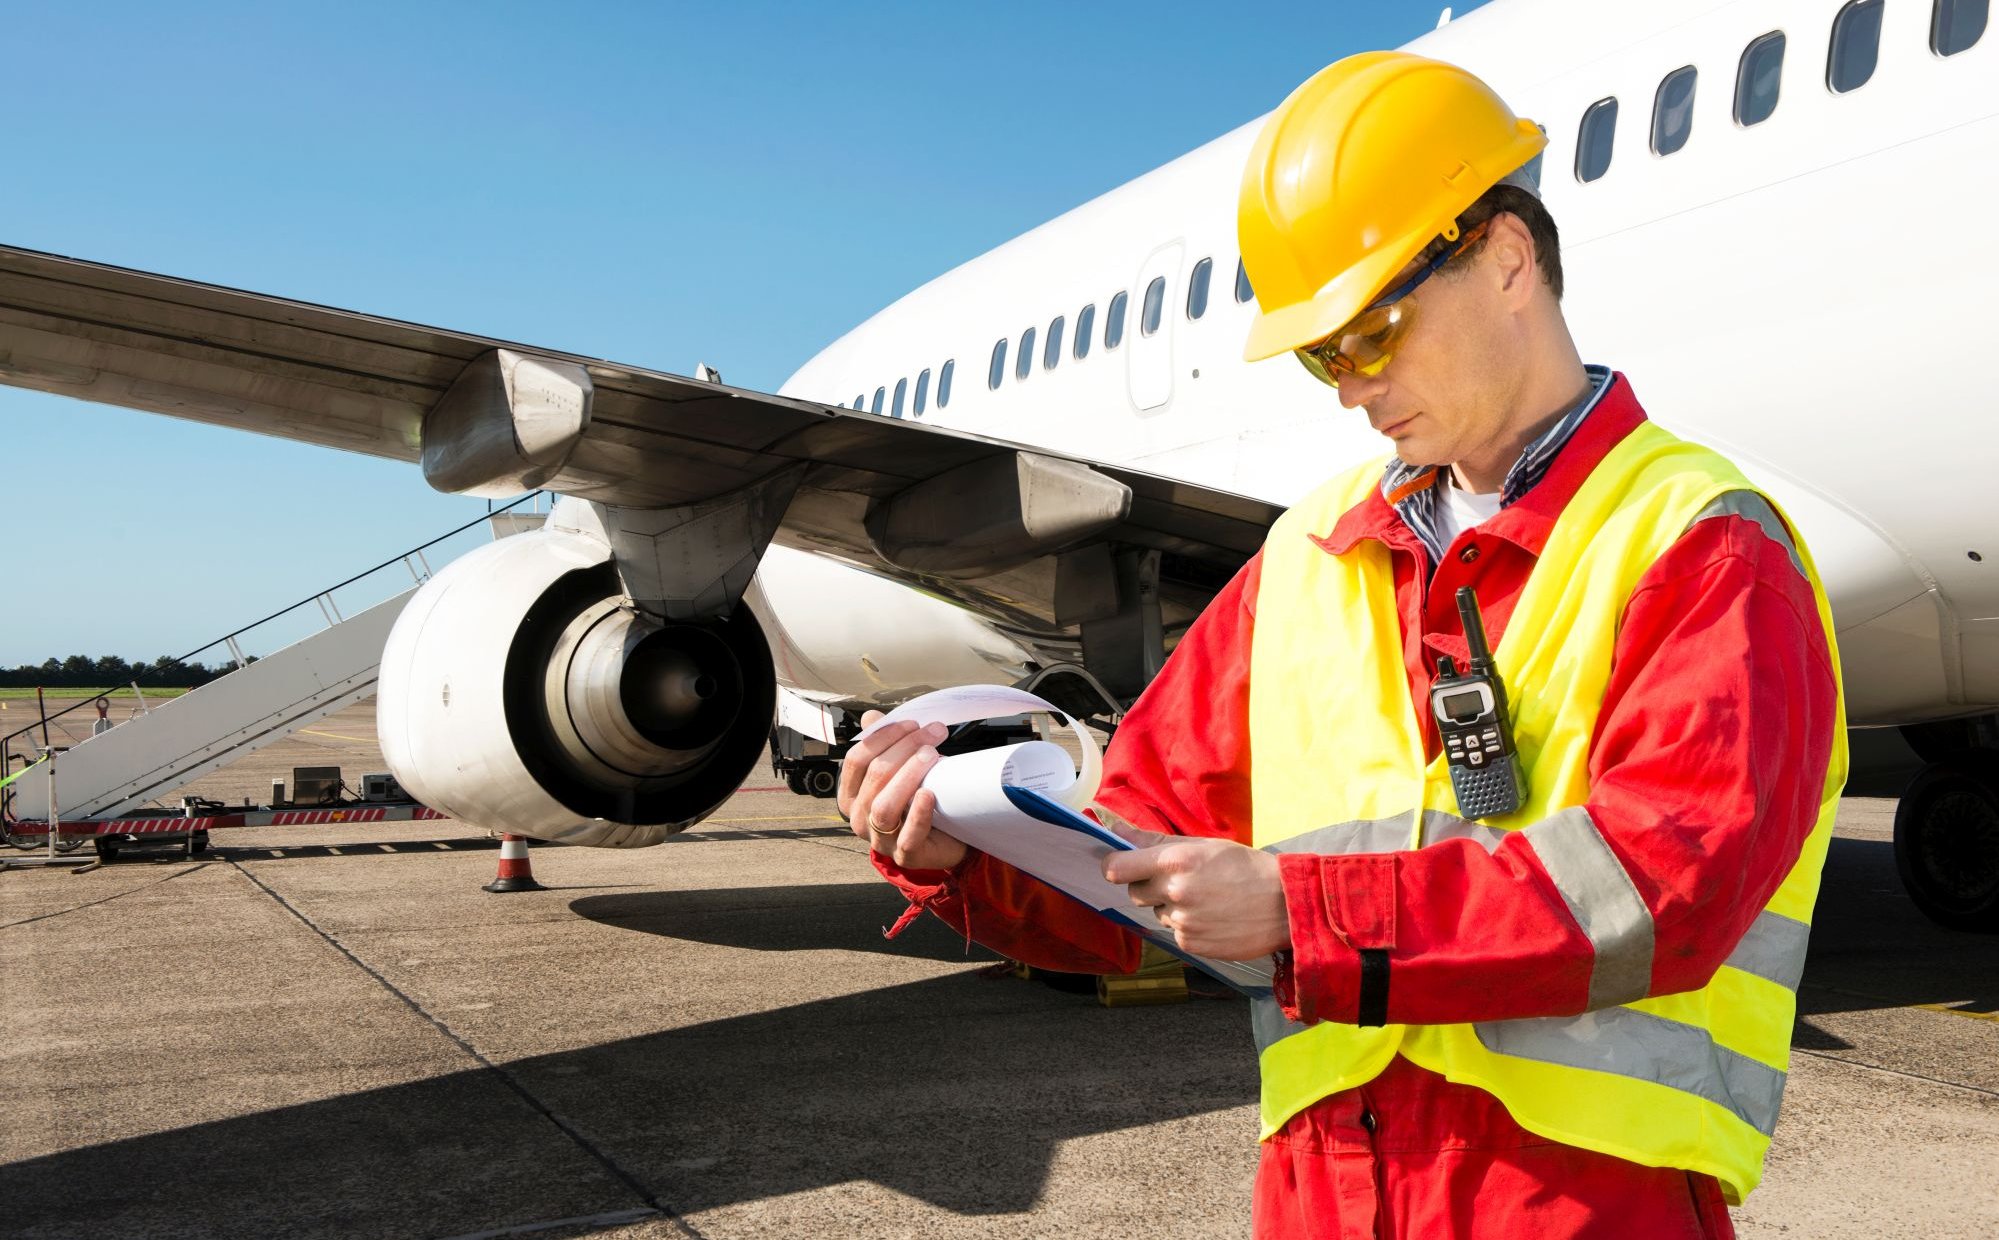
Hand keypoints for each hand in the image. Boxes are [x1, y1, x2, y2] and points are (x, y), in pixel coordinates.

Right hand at [839, 712, 969, 870]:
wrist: (949, 837)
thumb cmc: (920, 800)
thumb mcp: (901, 769)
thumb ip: (884, 745)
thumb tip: (870, 717)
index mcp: (851, 796)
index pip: (857, 760)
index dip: (883, 737)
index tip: (912, 724)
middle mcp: (859, 819)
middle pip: (874, 776)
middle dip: (905, 748)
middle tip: (934, 732)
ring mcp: (880, 840)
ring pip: (884, 806)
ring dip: (908, 775)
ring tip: (931, 756)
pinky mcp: (904, 856)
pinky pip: (907, 836)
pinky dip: (918, 814)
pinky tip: (928, 794)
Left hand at [1101, 824, 1289, 960]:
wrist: (1285, 904)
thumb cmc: (1245, 867)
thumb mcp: (1203, 845)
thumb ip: (1154, 841)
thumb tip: (1115, 831)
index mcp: (1175, 861)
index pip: (1116, 868)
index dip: (1115, 867)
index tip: (1121, 867)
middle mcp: (1174, 892)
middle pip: (1134, 892)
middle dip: (1149, 886)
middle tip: (1179, 881)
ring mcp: (1182, 922)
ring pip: (1157, 913)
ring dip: (1171, 907)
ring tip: (1205, 899)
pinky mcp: (1192, 945)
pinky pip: (1174, 933)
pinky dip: (1188, 927)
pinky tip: (1212, 917)